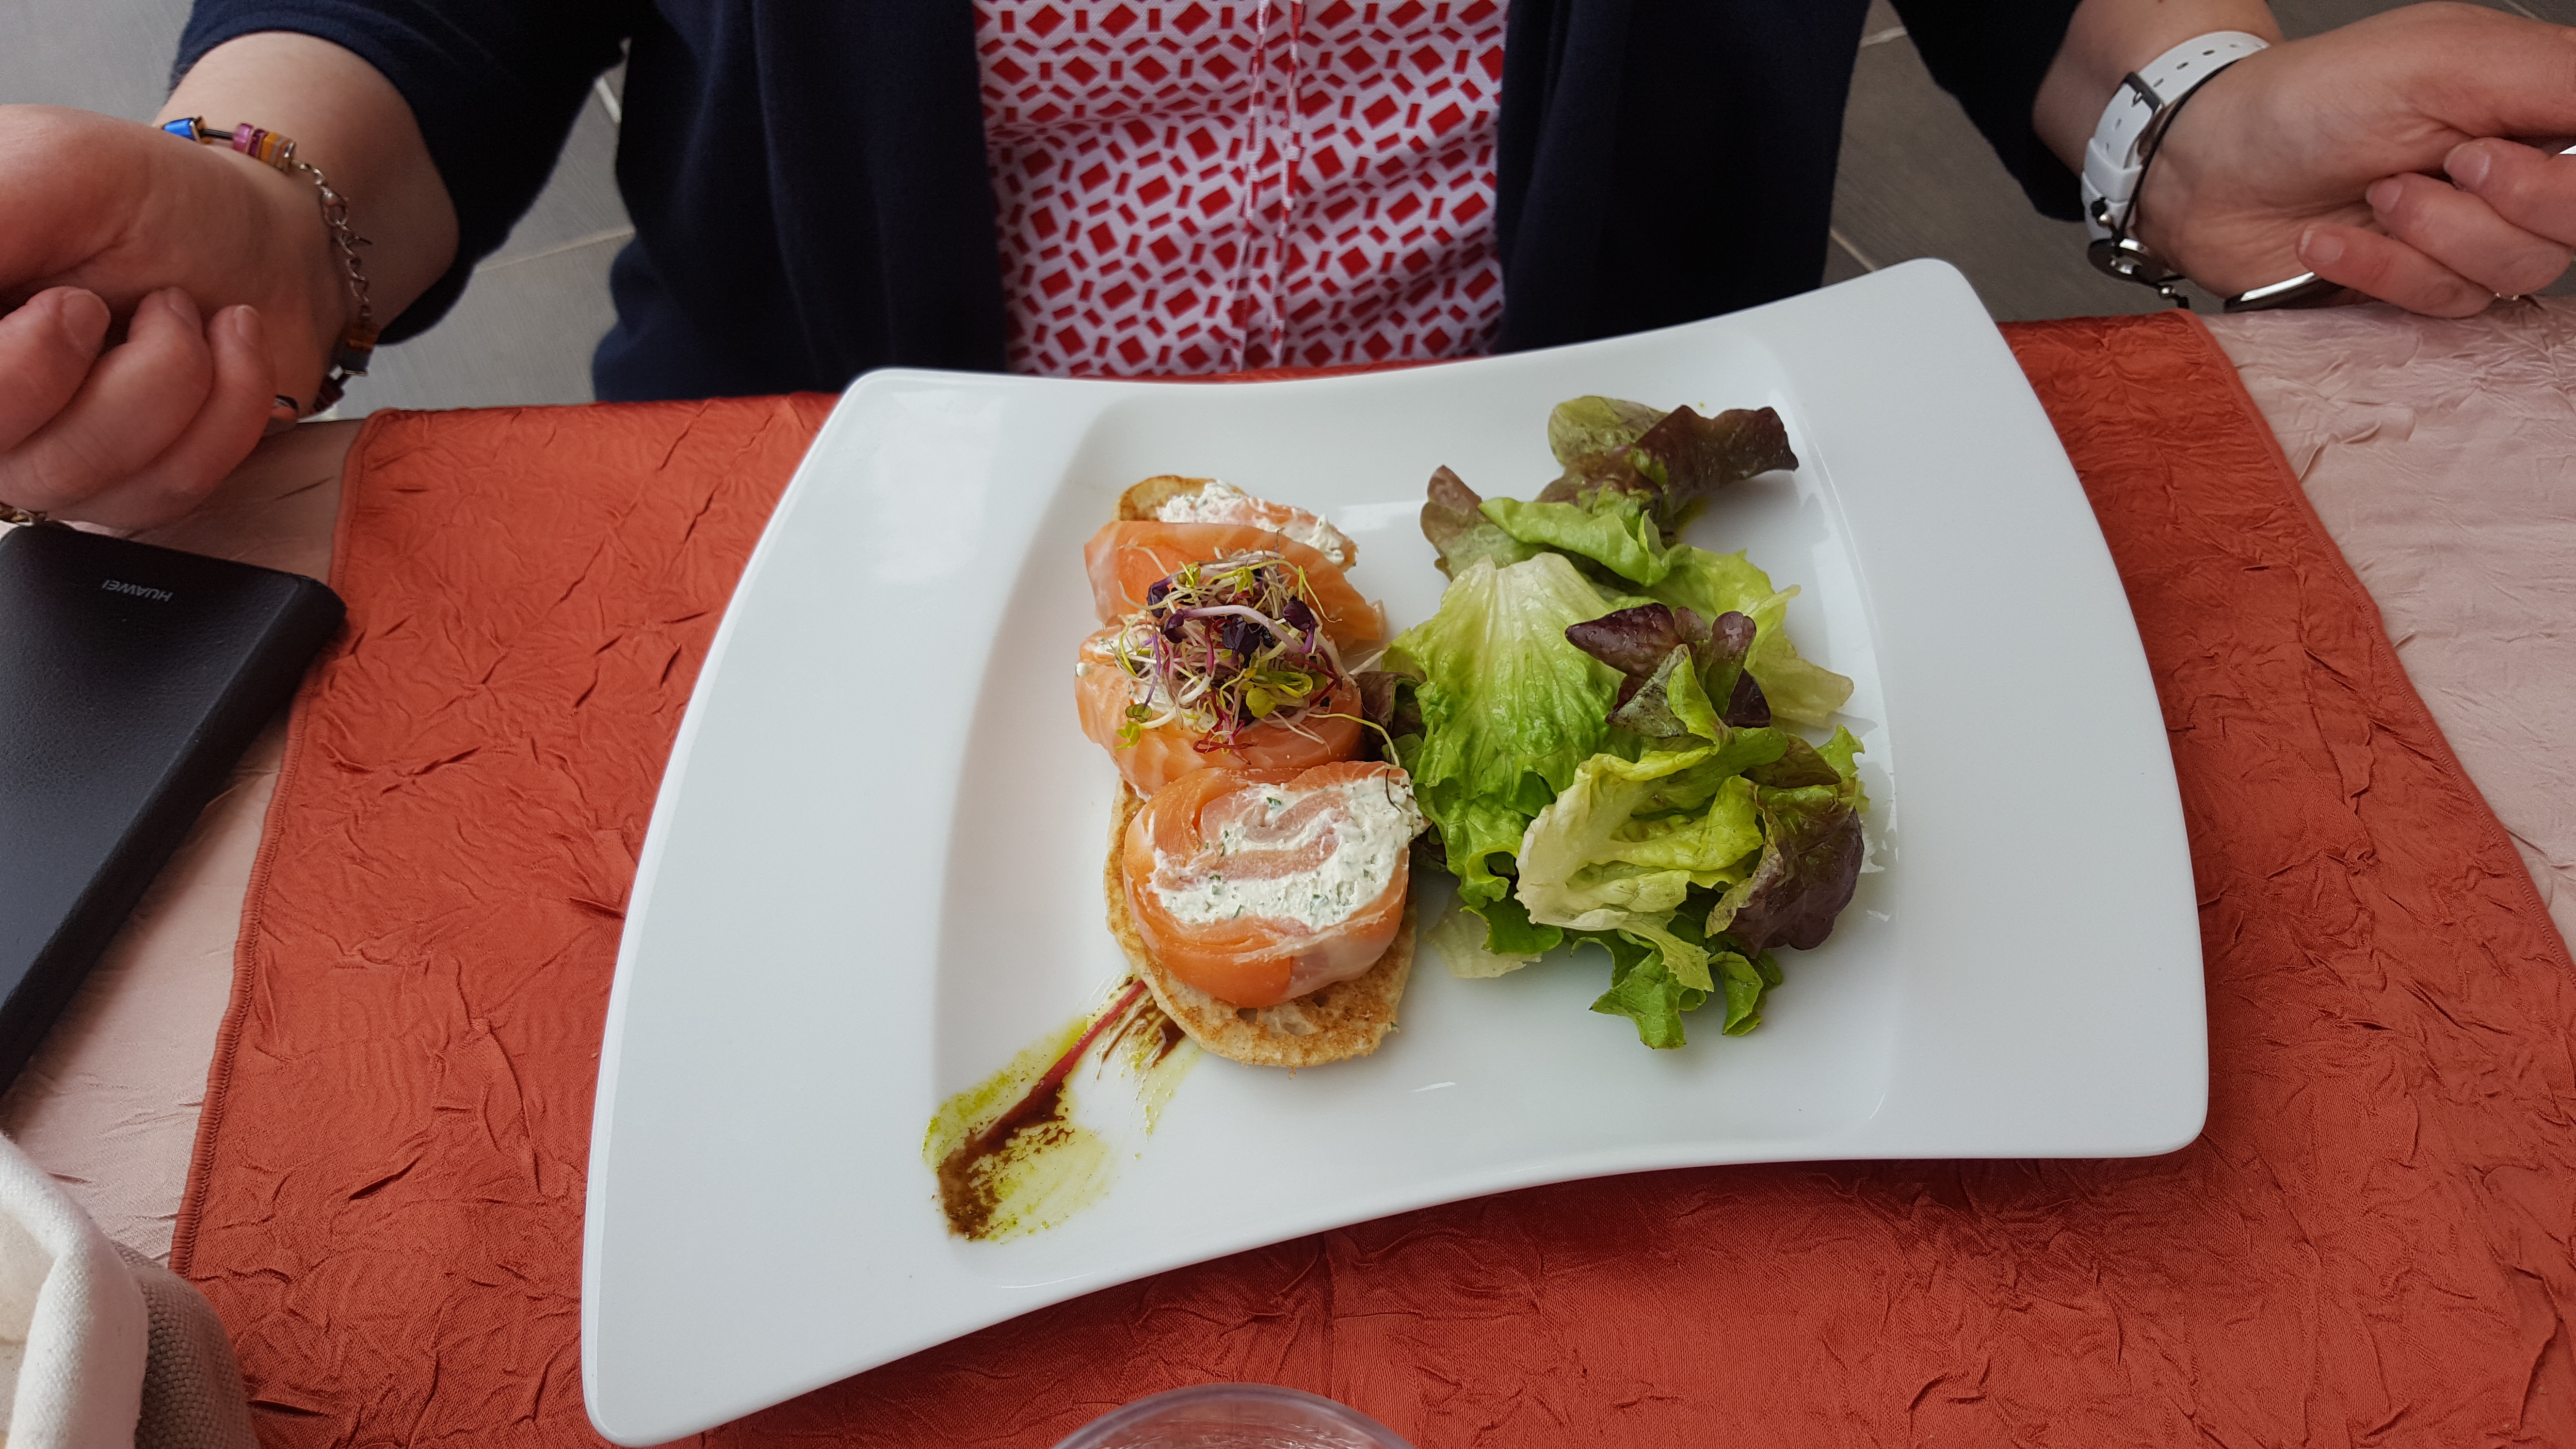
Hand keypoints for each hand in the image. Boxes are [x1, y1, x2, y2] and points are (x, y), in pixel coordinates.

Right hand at [0, 105, 338, 528]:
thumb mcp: (57, 169)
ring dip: (166, 373)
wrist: (255, 235)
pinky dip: (223, 405)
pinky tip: (226, 345)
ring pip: (75, 470)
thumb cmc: (145, 196)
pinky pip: (162, 488)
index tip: (65, 304)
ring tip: (176, 309)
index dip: (13, 365)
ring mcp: (34, 454)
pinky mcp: (118, 491)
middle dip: (63, 365)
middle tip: (106, 302)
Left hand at [2137, 3, 2575, 314]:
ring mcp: (2467, 236)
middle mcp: (2513, 173)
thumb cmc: (2311, 97)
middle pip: (2573, 225)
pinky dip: (2381, 270)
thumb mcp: (2443, 59)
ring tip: (2377, 190)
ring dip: (2435, 234)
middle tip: (2449, 163)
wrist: (2209, 164)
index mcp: (2534, 104)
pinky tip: (2331, 238)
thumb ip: (2554, 79)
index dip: (2565, 178)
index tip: (2497, 156)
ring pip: (2514, 270)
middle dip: (2508, 202)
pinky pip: (2442, 304)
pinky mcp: (2415, 287)